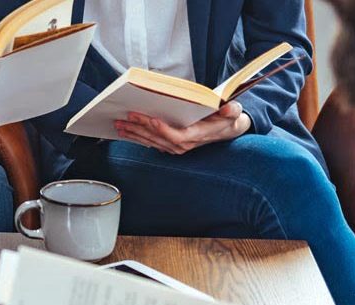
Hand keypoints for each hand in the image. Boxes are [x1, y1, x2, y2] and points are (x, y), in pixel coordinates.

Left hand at [114, 102, 250, 154]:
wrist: (228, 129)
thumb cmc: (228, 118)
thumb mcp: (234, 112)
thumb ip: (231, 110)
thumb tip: (228, 108)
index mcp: (197, 135)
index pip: (177, 136)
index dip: (163, 129)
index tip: (151, 119)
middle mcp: (184, 144)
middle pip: (158, 138)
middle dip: (140, 128)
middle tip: (124, 119)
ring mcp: (177, 146)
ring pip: (152, 141)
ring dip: (135, 134)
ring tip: (119, 126)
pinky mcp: (171, 145)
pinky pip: (152, 142)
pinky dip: (139, 137)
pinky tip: (127, 132)